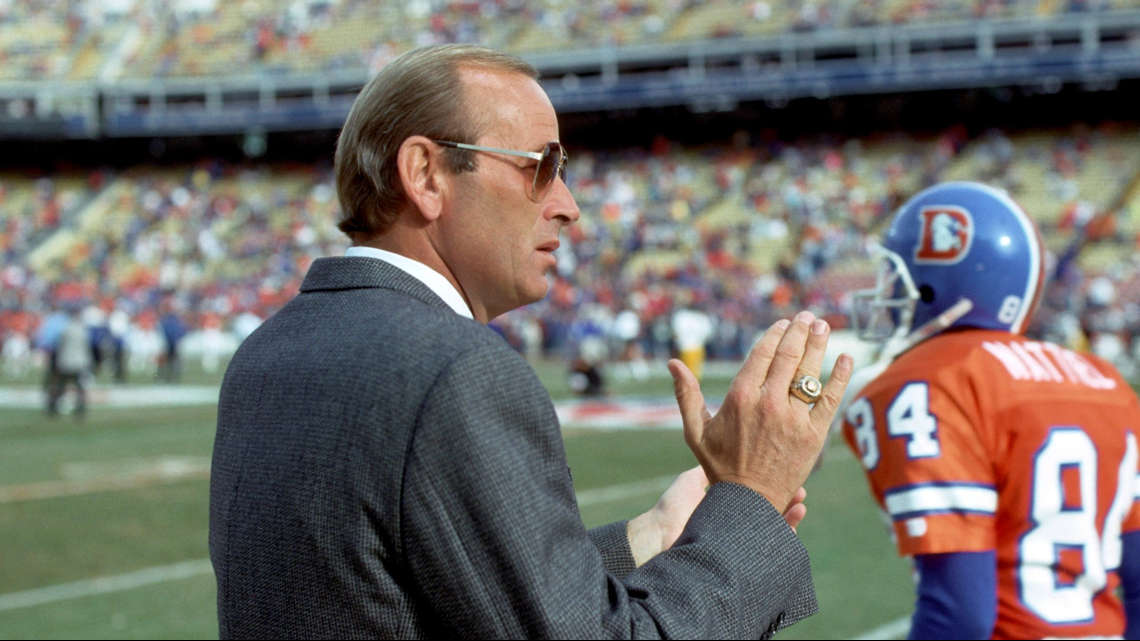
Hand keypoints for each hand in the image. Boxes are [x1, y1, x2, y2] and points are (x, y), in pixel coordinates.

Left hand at [626, 468, 809, 565]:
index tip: (786, 466)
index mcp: (729, 504)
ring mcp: (743, 538)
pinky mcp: (746, 555)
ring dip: (791, 512)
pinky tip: (795, 519)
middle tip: (800, 487)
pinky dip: (787, 531)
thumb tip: (723, 445)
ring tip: (800, 500)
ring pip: (776, 525)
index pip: (758, 491)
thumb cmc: (673, 507)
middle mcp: (738, 521)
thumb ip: (709, 467)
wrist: (661, 537)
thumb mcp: (692, 480)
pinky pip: (774, 546)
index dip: (774, 480)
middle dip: (789, 496)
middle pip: (771, 507)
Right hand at [669, 311, 852, 512]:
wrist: (749, 501)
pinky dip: (840, 377)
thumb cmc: (720, 465)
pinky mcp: (814, 434)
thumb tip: (672, 363)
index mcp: (740, 397)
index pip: (763, 353)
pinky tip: (846, 359)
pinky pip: (830, 399)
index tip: (784, 323)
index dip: (776, 334)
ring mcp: (793, 418)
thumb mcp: (695, 430)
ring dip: (819, 345)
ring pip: (809, 372)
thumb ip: (686, 395)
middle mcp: (768, 403)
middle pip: (789, 356)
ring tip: (824, 327)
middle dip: (800, 332)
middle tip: (808, 318)